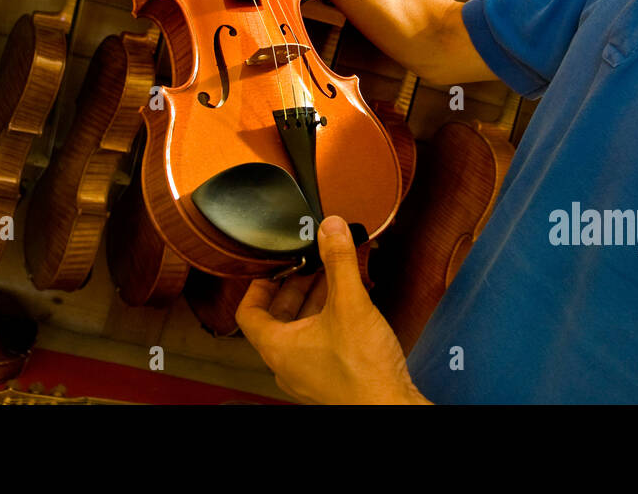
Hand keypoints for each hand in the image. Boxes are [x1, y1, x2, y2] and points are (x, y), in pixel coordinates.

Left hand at [236, 215, 429, 404]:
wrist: (389, 407)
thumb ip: (338, 262)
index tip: (272, 266)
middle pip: (278, 318)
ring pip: (300, 330)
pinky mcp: (329, 379)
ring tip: (332, 278)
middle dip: (295, 286)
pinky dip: (328, 320)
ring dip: (313, 302)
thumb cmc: (362, 372)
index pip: (249, 312)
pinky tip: (349, 306)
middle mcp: (287, 364)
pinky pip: (319, 342)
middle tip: (310, 264)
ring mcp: (308, 374)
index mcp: (277, 347)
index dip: (258, 284)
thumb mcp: (349, 304)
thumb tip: (331, 229)